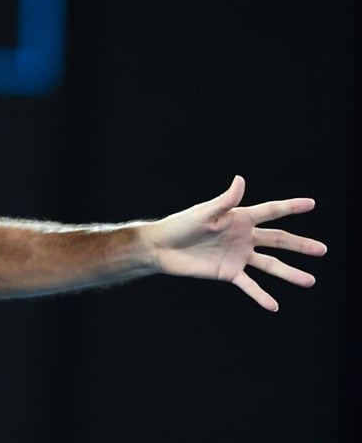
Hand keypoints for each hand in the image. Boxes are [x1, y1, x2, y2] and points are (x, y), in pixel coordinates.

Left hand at [147, 175, 326, 310]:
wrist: (161, 248)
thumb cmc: (180, 225)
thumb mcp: (203, 212)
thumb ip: (224, 200)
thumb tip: (241, 180)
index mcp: (239, 217)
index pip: (271, 211)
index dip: (291, 207)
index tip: (312, 203)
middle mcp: (243, 236)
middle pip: (278, 241)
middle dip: (300, 245)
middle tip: (323, 250)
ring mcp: (238, 255)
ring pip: (270, 265)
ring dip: (290, 273)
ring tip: (310, 281)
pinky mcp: (228, 272)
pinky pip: (249, 285)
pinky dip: (261, 295)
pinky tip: (274, 305)